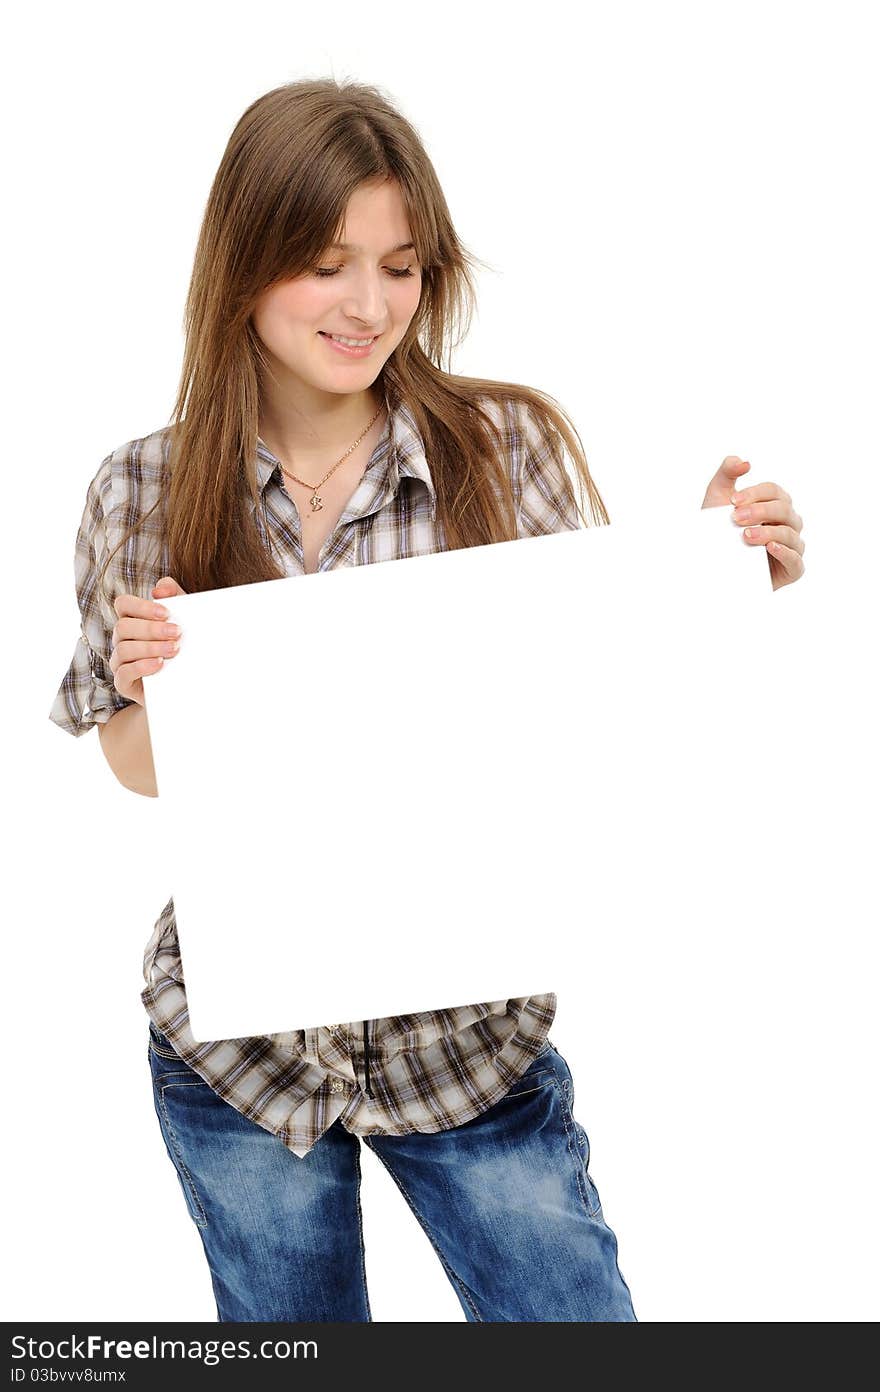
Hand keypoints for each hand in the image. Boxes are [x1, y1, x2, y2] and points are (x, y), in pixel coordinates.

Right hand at [110, 575, 186, 705]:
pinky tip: (160, 665)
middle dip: (151, 629)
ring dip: (150, 648)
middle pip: (123, 627)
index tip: (166, 613)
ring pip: (123, 649)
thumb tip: (160, 589)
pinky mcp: (124, 683)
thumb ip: (175, 596)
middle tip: (177, 633)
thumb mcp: (185, 619)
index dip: (141, 606)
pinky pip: (123, 673)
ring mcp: (120, 661)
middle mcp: (122, 639)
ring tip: (174, 650)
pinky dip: (141, 667)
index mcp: (132, 620)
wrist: (190, 682)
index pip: (123, 604)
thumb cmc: (184, 646)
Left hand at [701, 456, 805, 591]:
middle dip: (760, 511)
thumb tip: (745, 462)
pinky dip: (785, 553)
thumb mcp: (717, 499)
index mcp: (775, 505)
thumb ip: (728, 473)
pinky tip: (770, 547)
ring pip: (790, 533)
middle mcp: (788, 523)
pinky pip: (796, 560)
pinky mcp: (791, 570)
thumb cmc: (718, 531)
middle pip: (783, 509)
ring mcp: (792, 546)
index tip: (733, 501)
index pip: (774, 491)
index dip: (755, 494)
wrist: (711, 566)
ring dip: (769, 532)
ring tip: (745, 536)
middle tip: (735, 518)